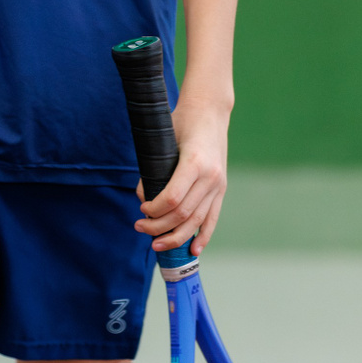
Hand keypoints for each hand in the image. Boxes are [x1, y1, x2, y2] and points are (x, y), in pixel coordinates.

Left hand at [134, 98, 229, 255]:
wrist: (209, 111)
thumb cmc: (181, 122)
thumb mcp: (163, 140)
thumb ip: (152, 168)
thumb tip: (141, 194)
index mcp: (195, 163)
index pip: (172, 198)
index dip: (154, 210)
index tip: (141, 210)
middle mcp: (210, 177)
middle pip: (183, 213)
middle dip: (159, 226)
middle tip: (139, 227)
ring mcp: (218, 184)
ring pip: (197, 221)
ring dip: (176, 236)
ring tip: (157, 243)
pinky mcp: (221, 189)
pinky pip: (213, 218)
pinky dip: (204, 236)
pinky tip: (194, 250)